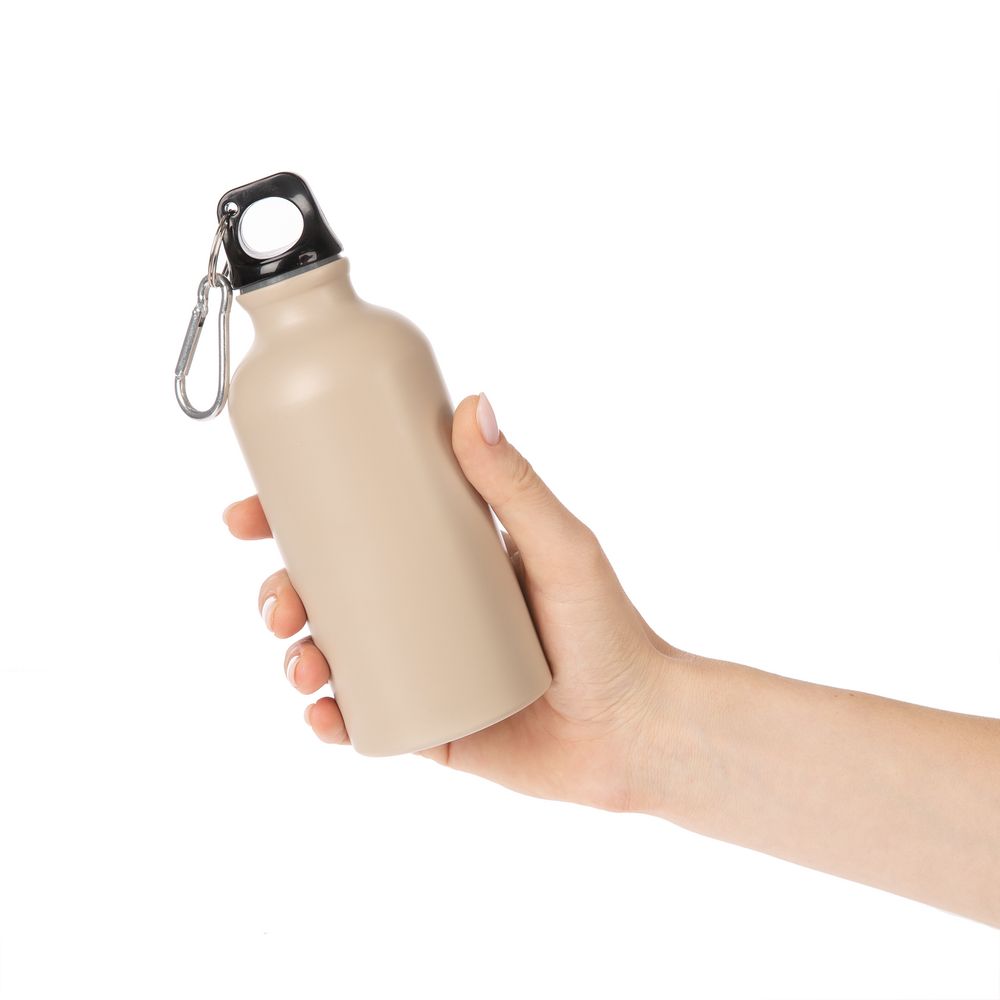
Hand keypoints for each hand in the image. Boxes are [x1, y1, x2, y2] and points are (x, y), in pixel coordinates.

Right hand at [223, 393, 675, 812]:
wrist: (636, 730)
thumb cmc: (608, 629)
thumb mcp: (559, 547)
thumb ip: (516, 483)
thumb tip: (473, 401)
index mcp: (444, 556)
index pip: (356, 525)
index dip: (290, 518)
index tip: (248, 513)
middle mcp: (424, 608)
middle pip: (328, 591)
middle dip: (280, 592)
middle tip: (277, 601)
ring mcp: (422, 667)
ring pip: (333, 654)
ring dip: (295, 654)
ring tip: (302, 661)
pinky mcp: (428, 725)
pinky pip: (363, 720)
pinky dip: (329, 719)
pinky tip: (322, 715)